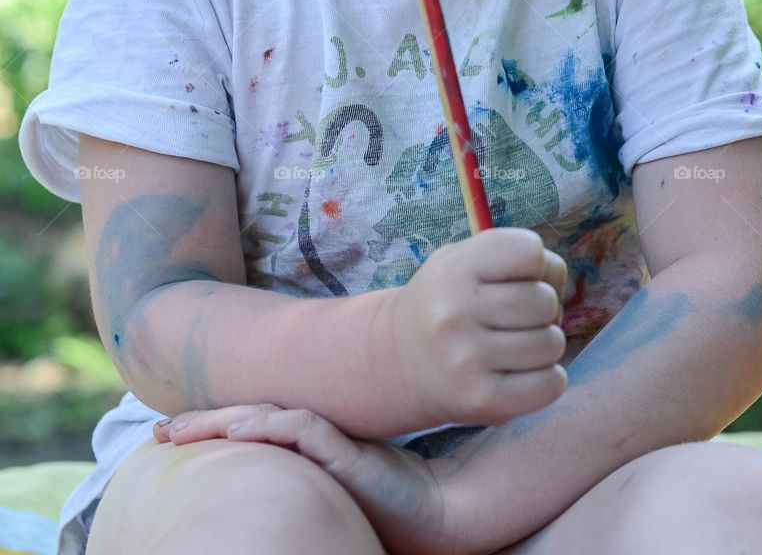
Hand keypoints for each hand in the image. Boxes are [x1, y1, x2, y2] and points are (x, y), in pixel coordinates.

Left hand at [152, 403, 462, 554]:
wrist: (434, 514)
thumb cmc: (382, 509)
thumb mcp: (323, 495)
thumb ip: (291, 485)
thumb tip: (245, 501)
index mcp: (304, 445)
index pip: (247, 426)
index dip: (206, 428)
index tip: (164, 436)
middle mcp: (312, 435)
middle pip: (245, 418)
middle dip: (199, 423)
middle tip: (156, 432)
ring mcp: (329, 438)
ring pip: (264, 418)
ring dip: (220, 422)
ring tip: (180, 430)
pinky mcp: (346, 447)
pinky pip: (300, 430)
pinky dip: (266, 426)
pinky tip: (238, 429)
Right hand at [389, 227, 568, 427]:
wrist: (397, 361)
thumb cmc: (448, 302)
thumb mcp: (464, 261)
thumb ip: (513, 258)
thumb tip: (558, 284)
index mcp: (454, 268)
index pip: (529, 251)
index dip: (537, 264)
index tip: (518, 277)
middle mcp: (455, 312)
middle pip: (545, 300)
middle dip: (544, 308)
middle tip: (518, 317)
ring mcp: (466, 359)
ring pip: (552, 343)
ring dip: (545, 344)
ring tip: (517, 344)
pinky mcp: (481, 401)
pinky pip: (550, 385)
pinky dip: (548, 379)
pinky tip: (524, 372)